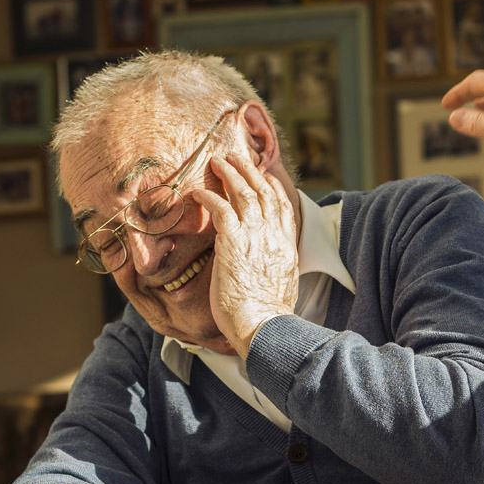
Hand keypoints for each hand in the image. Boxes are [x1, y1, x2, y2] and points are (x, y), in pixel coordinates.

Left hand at [193, 153, 298, 358]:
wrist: (264, 325)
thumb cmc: (268, 315)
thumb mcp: (282, 285)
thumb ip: (274, 267)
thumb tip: (268, 268)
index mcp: (286, 246)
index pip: (283, 208)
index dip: (273, 189)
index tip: (265, 178)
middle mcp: (273, 236)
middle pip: (264, 193)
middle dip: (250, 172)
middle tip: (237, 158)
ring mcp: (255, 236)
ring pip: (244, 193)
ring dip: (230, 174)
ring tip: (217, 162)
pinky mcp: (233, 241)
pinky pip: (220, 208)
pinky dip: (209, 197)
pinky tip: (197, 193)